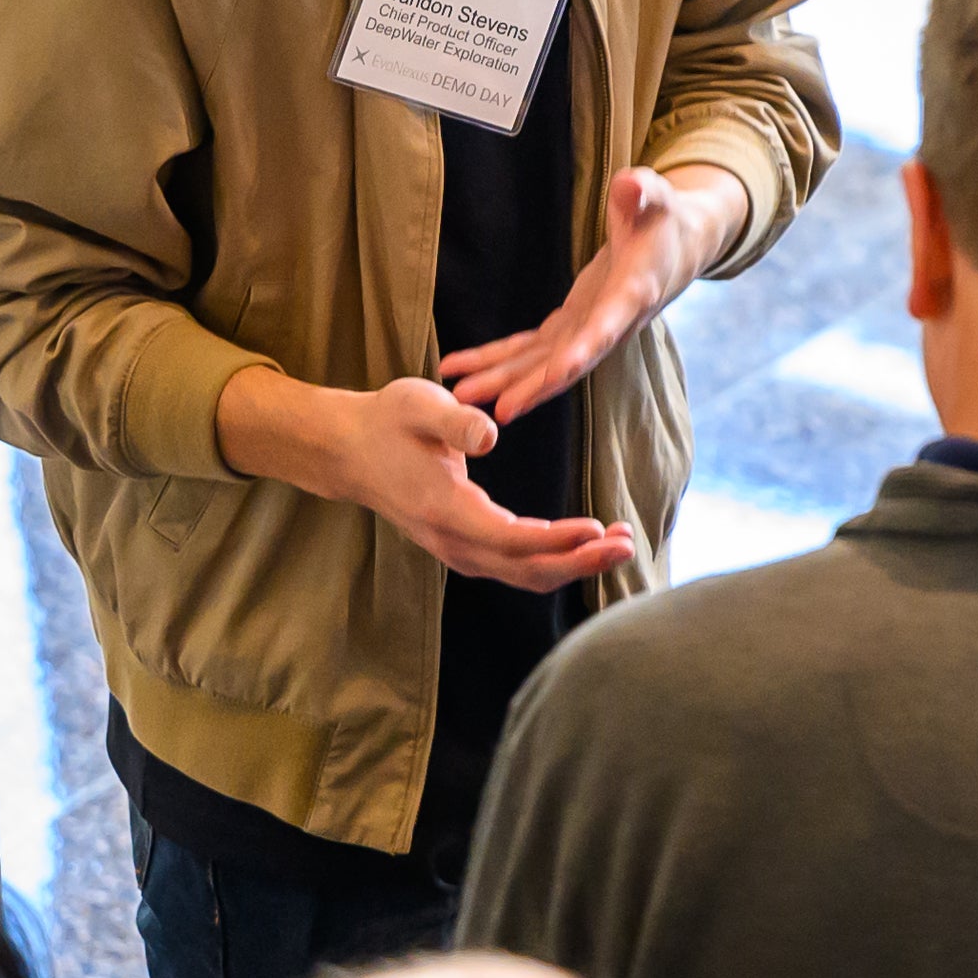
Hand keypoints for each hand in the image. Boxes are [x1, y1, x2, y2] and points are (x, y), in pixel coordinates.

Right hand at [223, 370, 634, 591]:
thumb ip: (456, 419)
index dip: (554, 540)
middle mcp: (451, 540)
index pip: (507, 537)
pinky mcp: (463, 547)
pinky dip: (555, 561)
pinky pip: (515, 567)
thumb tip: (491, 435)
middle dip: (580, 562)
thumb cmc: (387, 421)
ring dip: (574, 565)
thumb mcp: (418, 403)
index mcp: (443, 507)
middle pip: (524, 569)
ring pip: (522, 574)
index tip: (595, 527)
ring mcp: (456, 549)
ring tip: (620, 543)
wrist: (349, 451)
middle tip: (628, 543)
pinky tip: (587, 544)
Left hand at [440, 164, 748, 428]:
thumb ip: (643, 193)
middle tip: (496, 409)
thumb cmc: (663, 218)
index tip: (555, 377)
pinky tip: (460, 368)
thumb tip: (629, 185)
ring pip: (541, 363)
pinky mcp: (569, 325)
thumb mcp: (658, 198)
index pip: (605, 328)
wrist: (674, 245)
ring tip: (461, 394)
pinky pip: (528, 349)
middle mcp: (608, 324)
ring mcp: (586, 329)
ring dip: (503, 380)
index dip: (581, 352)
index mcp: (631, 295)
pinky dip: (496, 359)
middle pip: (567, 362)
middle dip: (532, 386)